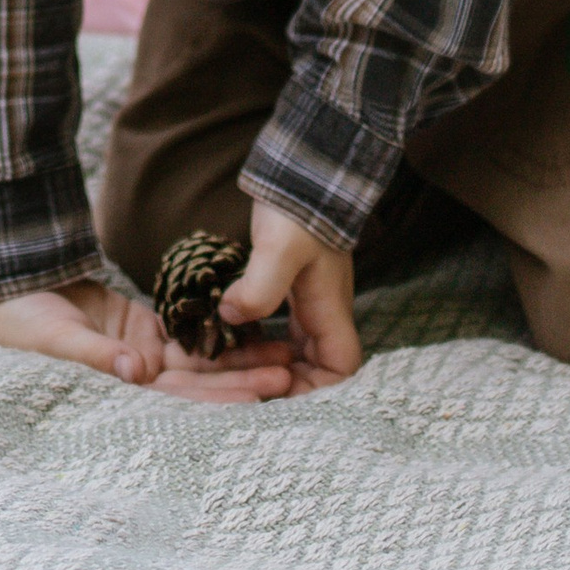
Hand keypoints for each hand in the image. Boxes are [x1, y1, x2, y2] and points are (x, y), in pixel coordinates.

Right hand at [0, 281, 299, 402]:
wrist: (1, 285)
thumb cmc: (15, 320)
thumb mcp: (51, 337)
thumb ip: (94, 352)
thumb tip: (135, 370)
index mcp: (116, 392)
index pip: (177, 402)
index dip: (218, 400)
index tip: (258, 397)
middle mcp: (135, 379)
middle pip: (198, 384)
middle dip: (242, 379)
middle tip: (288, 373)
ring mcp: (139, 353)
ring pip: (198, 360)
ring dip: (237, 357)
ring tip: (282, 351)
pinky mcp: (138, 327)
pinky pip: (183, 332)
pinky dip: (213, 330)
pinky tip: (246, 325)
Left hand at [221, 202, 362, 391]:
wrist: (301, 174)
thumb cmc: (297, 211)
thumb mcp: (279, 249)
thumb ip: (259, 286)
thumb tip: (233, 317)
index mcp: (330, 312)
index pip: (339, 370)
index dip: (318, 392)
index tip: (278, 394)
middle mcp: (324, 312)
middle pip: (315, 368)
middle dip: (285, 383)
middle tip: (243, 389)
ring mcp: (309, 301)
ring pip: (295, 349)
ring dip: (269, 362)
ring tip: (230, 368)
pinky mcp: (291, 288)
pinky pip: (282, 329)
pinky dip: (261, 340)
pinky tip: (231, 337)